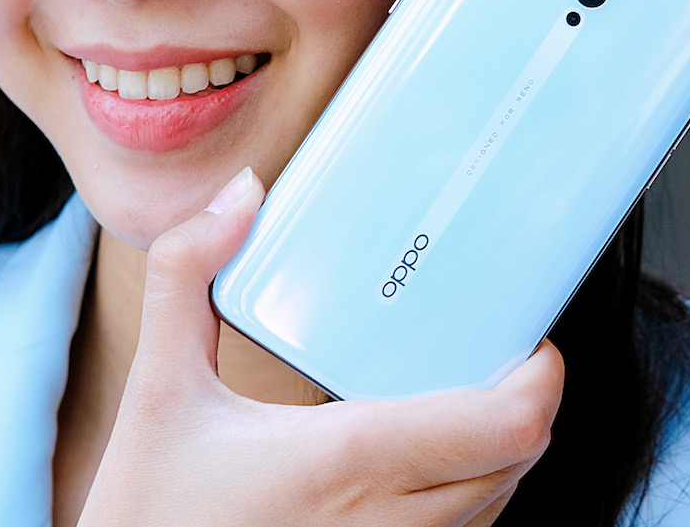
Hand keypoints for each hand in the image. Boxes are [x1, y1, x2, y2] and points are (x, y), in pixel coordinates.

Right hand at [77, 167, 564, 526]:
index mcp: (349, 461)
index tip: (527, 339)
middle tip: (495, 353)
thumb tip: (242, 195)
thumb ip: (186, 274)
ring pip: (496, 508)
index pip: (505, 427)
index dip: (541, 379)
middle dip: (525, 404)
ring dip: (499, 454)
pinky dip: (468, 497)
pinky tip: (422, 461)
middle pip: (519, 462)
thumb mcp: (159, 384)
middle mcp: (386, 523)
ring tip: (462, 399)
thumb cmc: (148, 508)